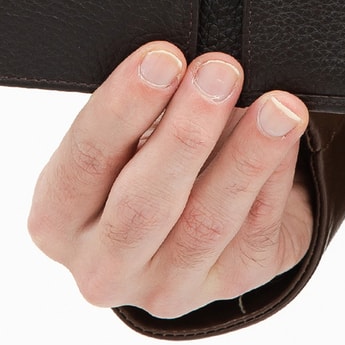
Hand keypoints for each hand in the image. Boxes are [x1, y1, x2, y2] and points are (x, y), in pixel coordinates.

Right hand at [27, 41, 312, 318]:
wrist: (196, 214)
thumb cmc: (145, 160)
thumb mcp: (123, 139)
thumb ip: (140, 109)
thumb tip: (187, 65)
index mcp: (58, 220)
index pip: (85, 160)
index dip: (123, 107)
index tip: (163, 58)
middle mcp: (104, 266)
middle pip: (143, 203)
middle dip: (186, 133)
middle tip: (219, 74)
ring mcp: (166, 287)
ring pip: (208, 223)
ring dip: (247, 157)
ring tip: (276, 107)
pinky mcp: (227, 286)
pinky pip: (256, 230)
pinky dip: (274, 176)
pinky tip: (286, 137)